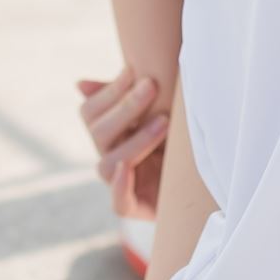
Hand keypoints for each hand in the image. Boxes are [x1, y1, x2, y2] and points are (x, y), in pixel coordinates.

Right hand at [75, 66, 167, 219]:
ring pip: (109, 164)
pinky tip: (128, 167)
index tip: (132, 71)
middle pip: (98, 133)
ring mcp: (121, 184)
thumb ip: (124, 97)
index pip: (90, 113)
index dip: (108, 93)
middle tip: (152, 86)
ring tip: (164, 122)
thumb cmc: (175, 142)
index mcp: (110, 135)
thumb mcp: (156, 113)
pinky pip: (119, 203)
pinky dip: (121, 186)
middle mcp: (111, 158)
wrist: (199, 184)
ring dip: (136, 141)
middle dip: (126, 108)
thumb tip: (79, 84)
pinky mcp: (136, 208)